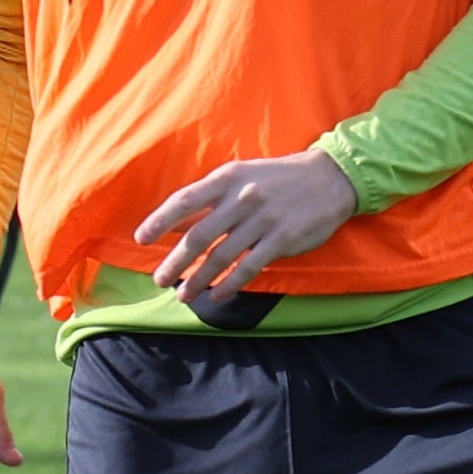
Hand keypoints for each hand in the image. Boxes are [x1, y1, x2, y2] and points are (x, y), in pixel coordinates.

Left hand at [132, 151, 361, 298]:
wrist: (331, 177)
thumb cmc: (275, 179)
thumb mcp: (238, 177)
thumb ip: (205, 200)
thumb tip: (170, 223)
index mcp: (227, 179)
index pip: (183, 200)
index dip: (159, 221)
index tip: (141, 239)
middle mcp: (242, 198)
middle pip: (198, 236)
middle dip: (174, 261)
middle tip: (159, 279)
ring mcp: (264, 219)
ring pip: (222, 256)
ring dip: (198, 279)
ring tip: (183, 294)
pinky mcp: (283, 238)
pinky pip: (250, 267)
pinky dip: (230, 284)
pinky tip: (217, 296)